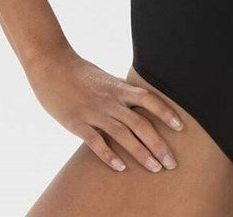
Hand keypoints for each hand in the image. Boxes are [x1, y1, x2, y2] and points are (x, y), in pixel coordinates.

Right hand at [25, 44, 182, 171]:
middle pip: (140, 123)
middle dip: (159, 144)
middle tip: (172, 163)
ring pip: (123, 135)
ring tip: (155, 168)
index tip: (181, 128)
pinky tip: (121, 168)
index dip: (166, 112)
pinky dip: (109, 155)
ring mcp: (94, 112)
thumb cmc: (79, 72)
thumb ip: (120, 91)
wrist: (52, 65)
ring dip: (141, 153)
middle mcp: (111, 100)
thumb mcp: (105, 78)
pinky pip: (96, 142)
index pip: (149, 99)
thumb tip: (137, 101)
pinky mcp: (77, 123)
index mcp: (119, 87)